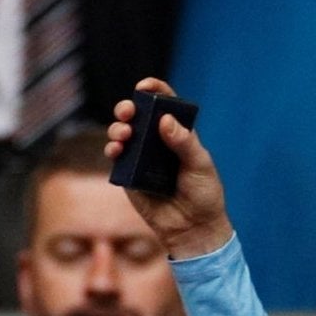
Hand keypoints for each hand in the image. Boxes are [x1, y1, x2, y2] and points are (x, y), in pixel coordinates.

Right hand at [105, 78, 229, 260]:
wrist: (192, 228)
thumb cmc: (203, 194)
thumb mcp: (200, 165)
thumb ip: (183, 142)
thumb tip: (164, 120)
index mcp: (178, 133)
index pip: (165, 104)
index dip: (155, 90)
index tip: (145, 86)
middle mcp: (157, 142)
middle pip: (138, 116)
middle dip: (128, 108)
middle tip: (128, 112)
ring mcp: (141, 159)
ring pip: (123, 135)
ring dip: (118, 129)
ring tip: (123, 134)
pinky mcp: (129, 178)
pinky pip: (117, 160)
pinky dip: (112, 151)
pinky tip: (115, 150)